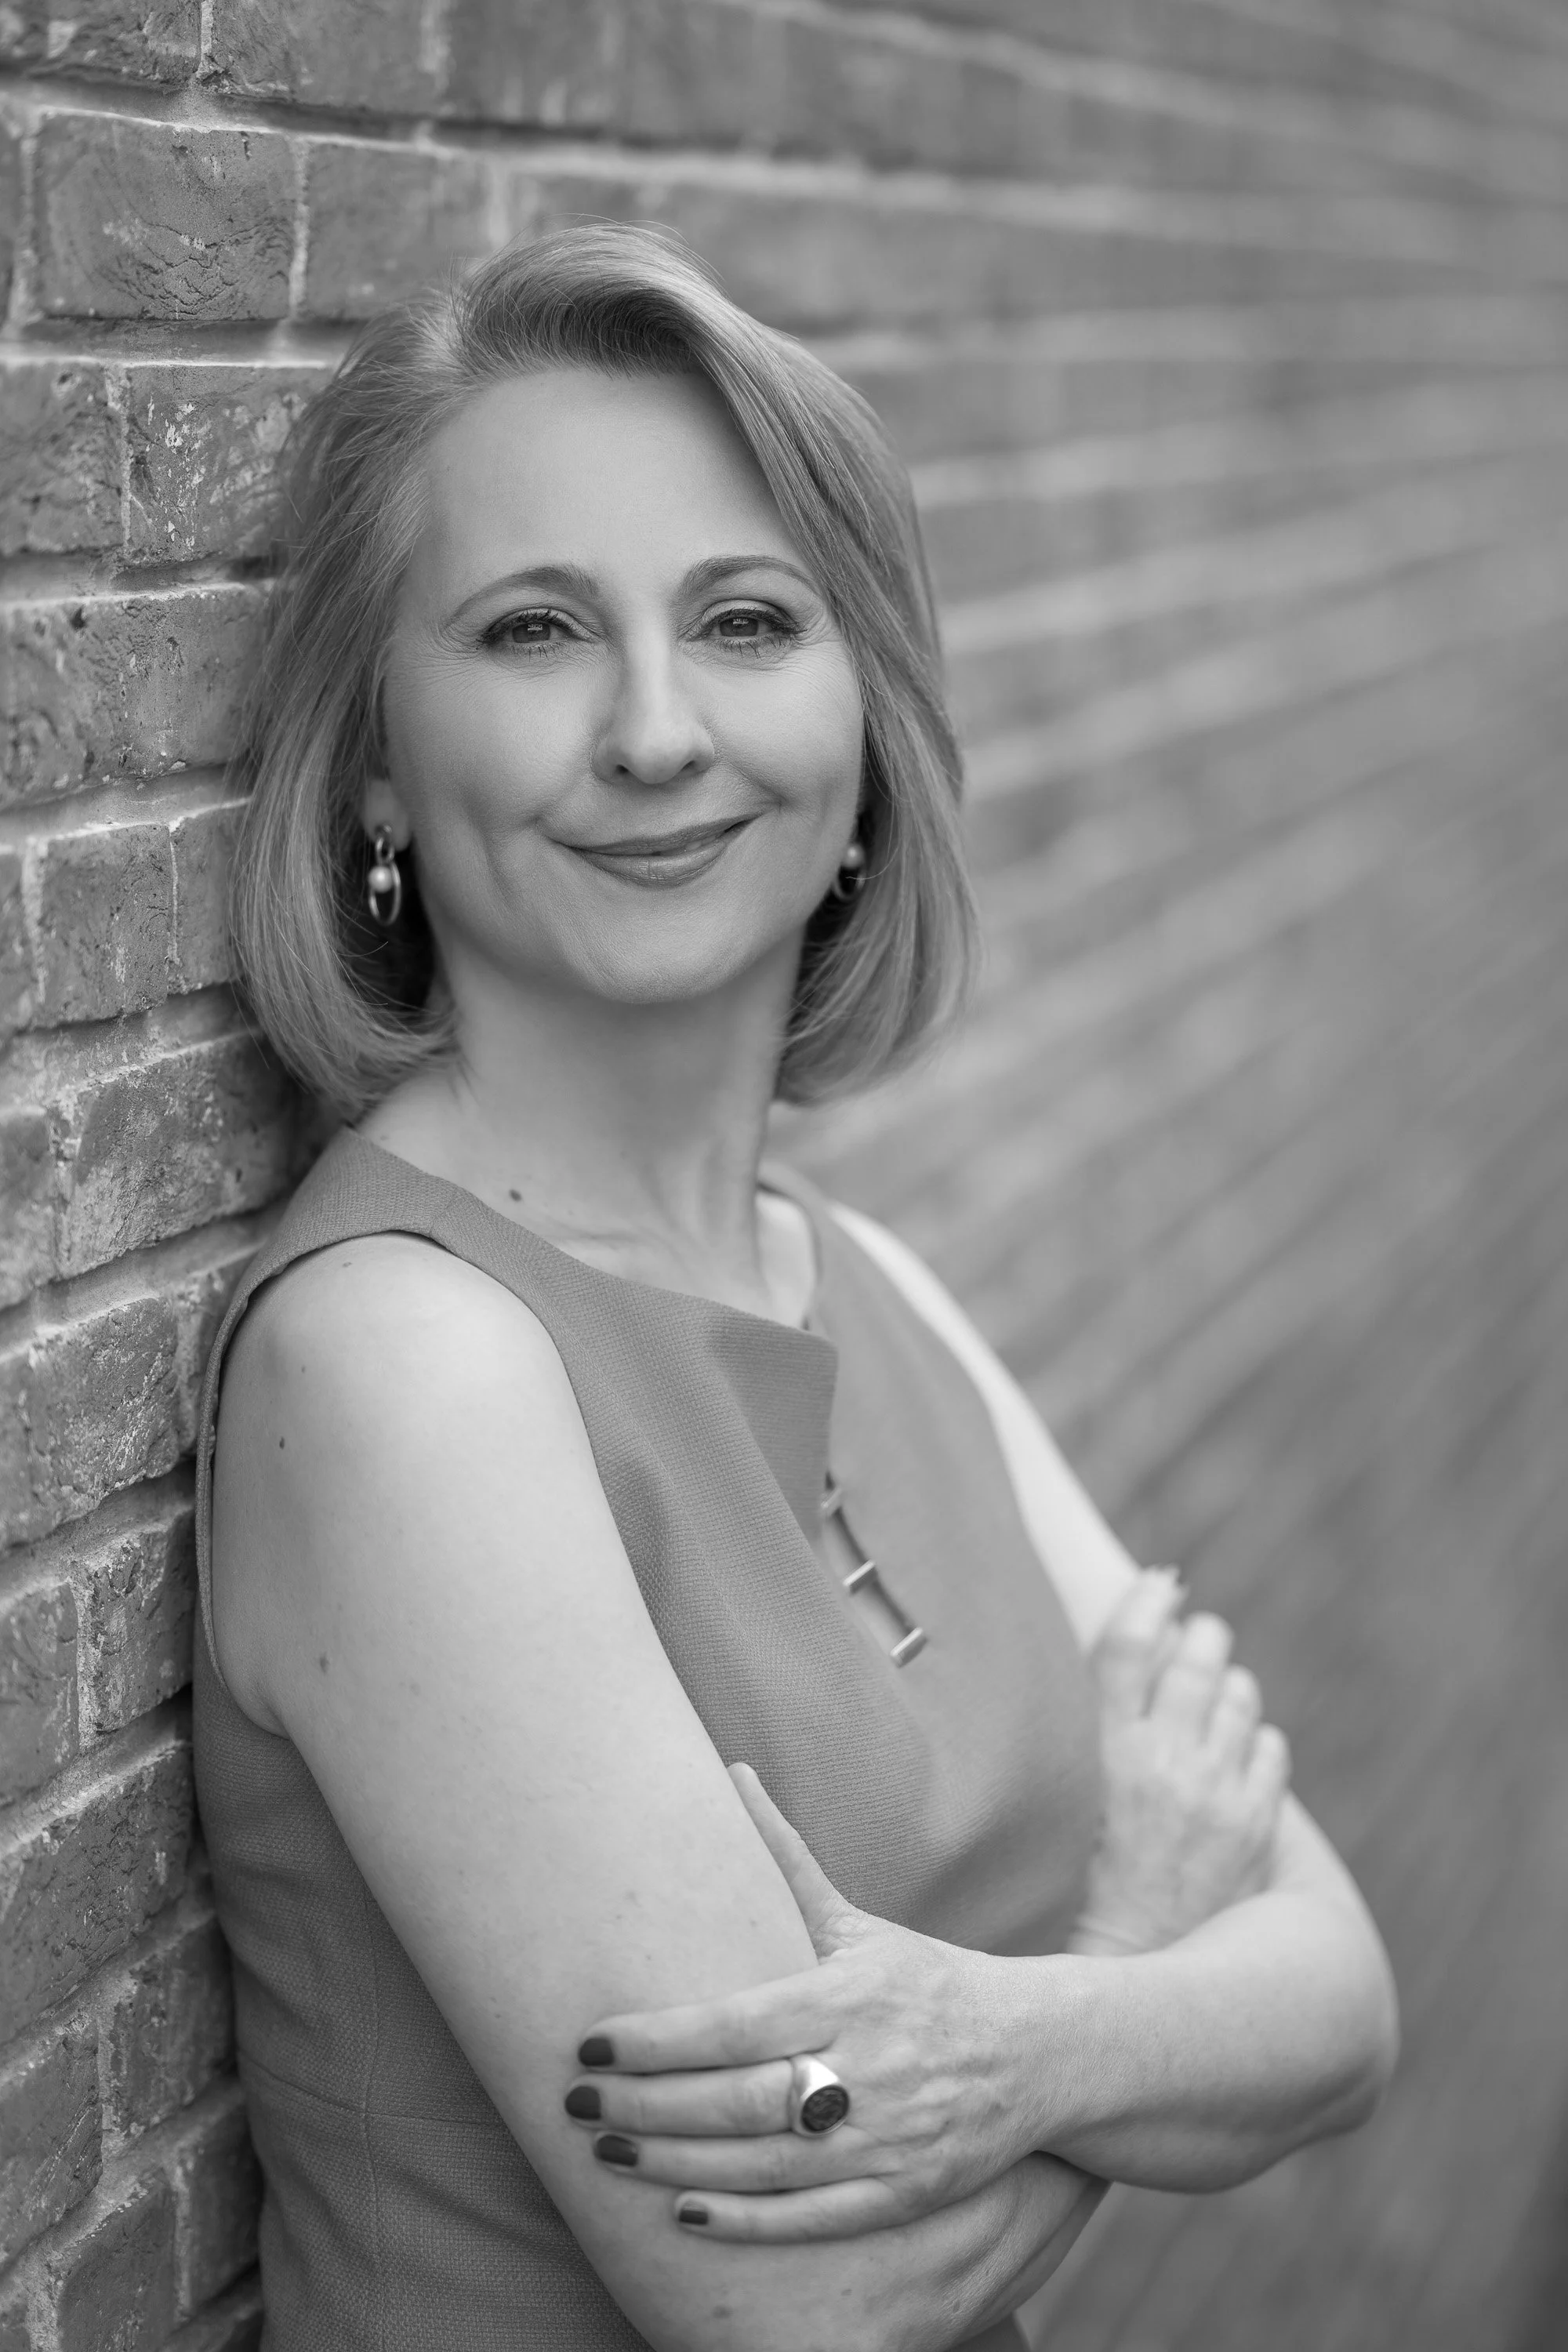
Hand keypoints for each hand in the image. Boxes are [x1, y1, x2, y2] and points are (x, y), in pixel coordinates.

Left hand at [564, 1764, 1050, 2241]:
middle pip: (739, 2099)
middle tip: (577, 2105)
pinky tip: (685, 2214)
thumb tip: (731, 1771)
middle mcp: (870, 2068)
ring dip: (677, 2163)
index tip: (592, 2044)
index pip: (736, 2025)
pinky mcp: (905, 2193)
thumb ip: (785, 1859)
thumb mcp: (857, 1923)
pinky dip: (747, 2221)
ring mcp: (889, 2138)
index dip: (659, 2041)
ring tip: (608, 2155)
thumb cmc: (927, 1981)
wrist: (1035, 2052)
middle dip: (648, 2107)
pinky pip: (814, 2219)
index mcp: (852, 1996)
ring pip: (765, 2163)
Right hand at [1069, 1568, 1289, 1956]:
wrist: (1130, 1962)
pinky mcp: (1256, 1826)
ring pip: (1240, 1695)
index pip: (1127, 1645)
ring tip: (1213, 1707)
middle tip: (1199, 1637)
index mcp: (1103, 1753)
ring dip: (1228, 1689)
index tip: (1160, 1582)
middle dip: (1202, 1636)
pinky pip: (1270, 1746)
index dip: (1146, 1600)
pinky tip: (1233, 1760)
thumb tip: (1139, 1637)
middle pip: (1196, 1657)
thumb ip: (1098, 1718)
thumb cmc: (1083, 1872)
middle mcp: (1162, 1765)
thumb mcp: (1069, 1790)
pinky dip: (1254, 1742)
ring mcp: (1216, 1796)